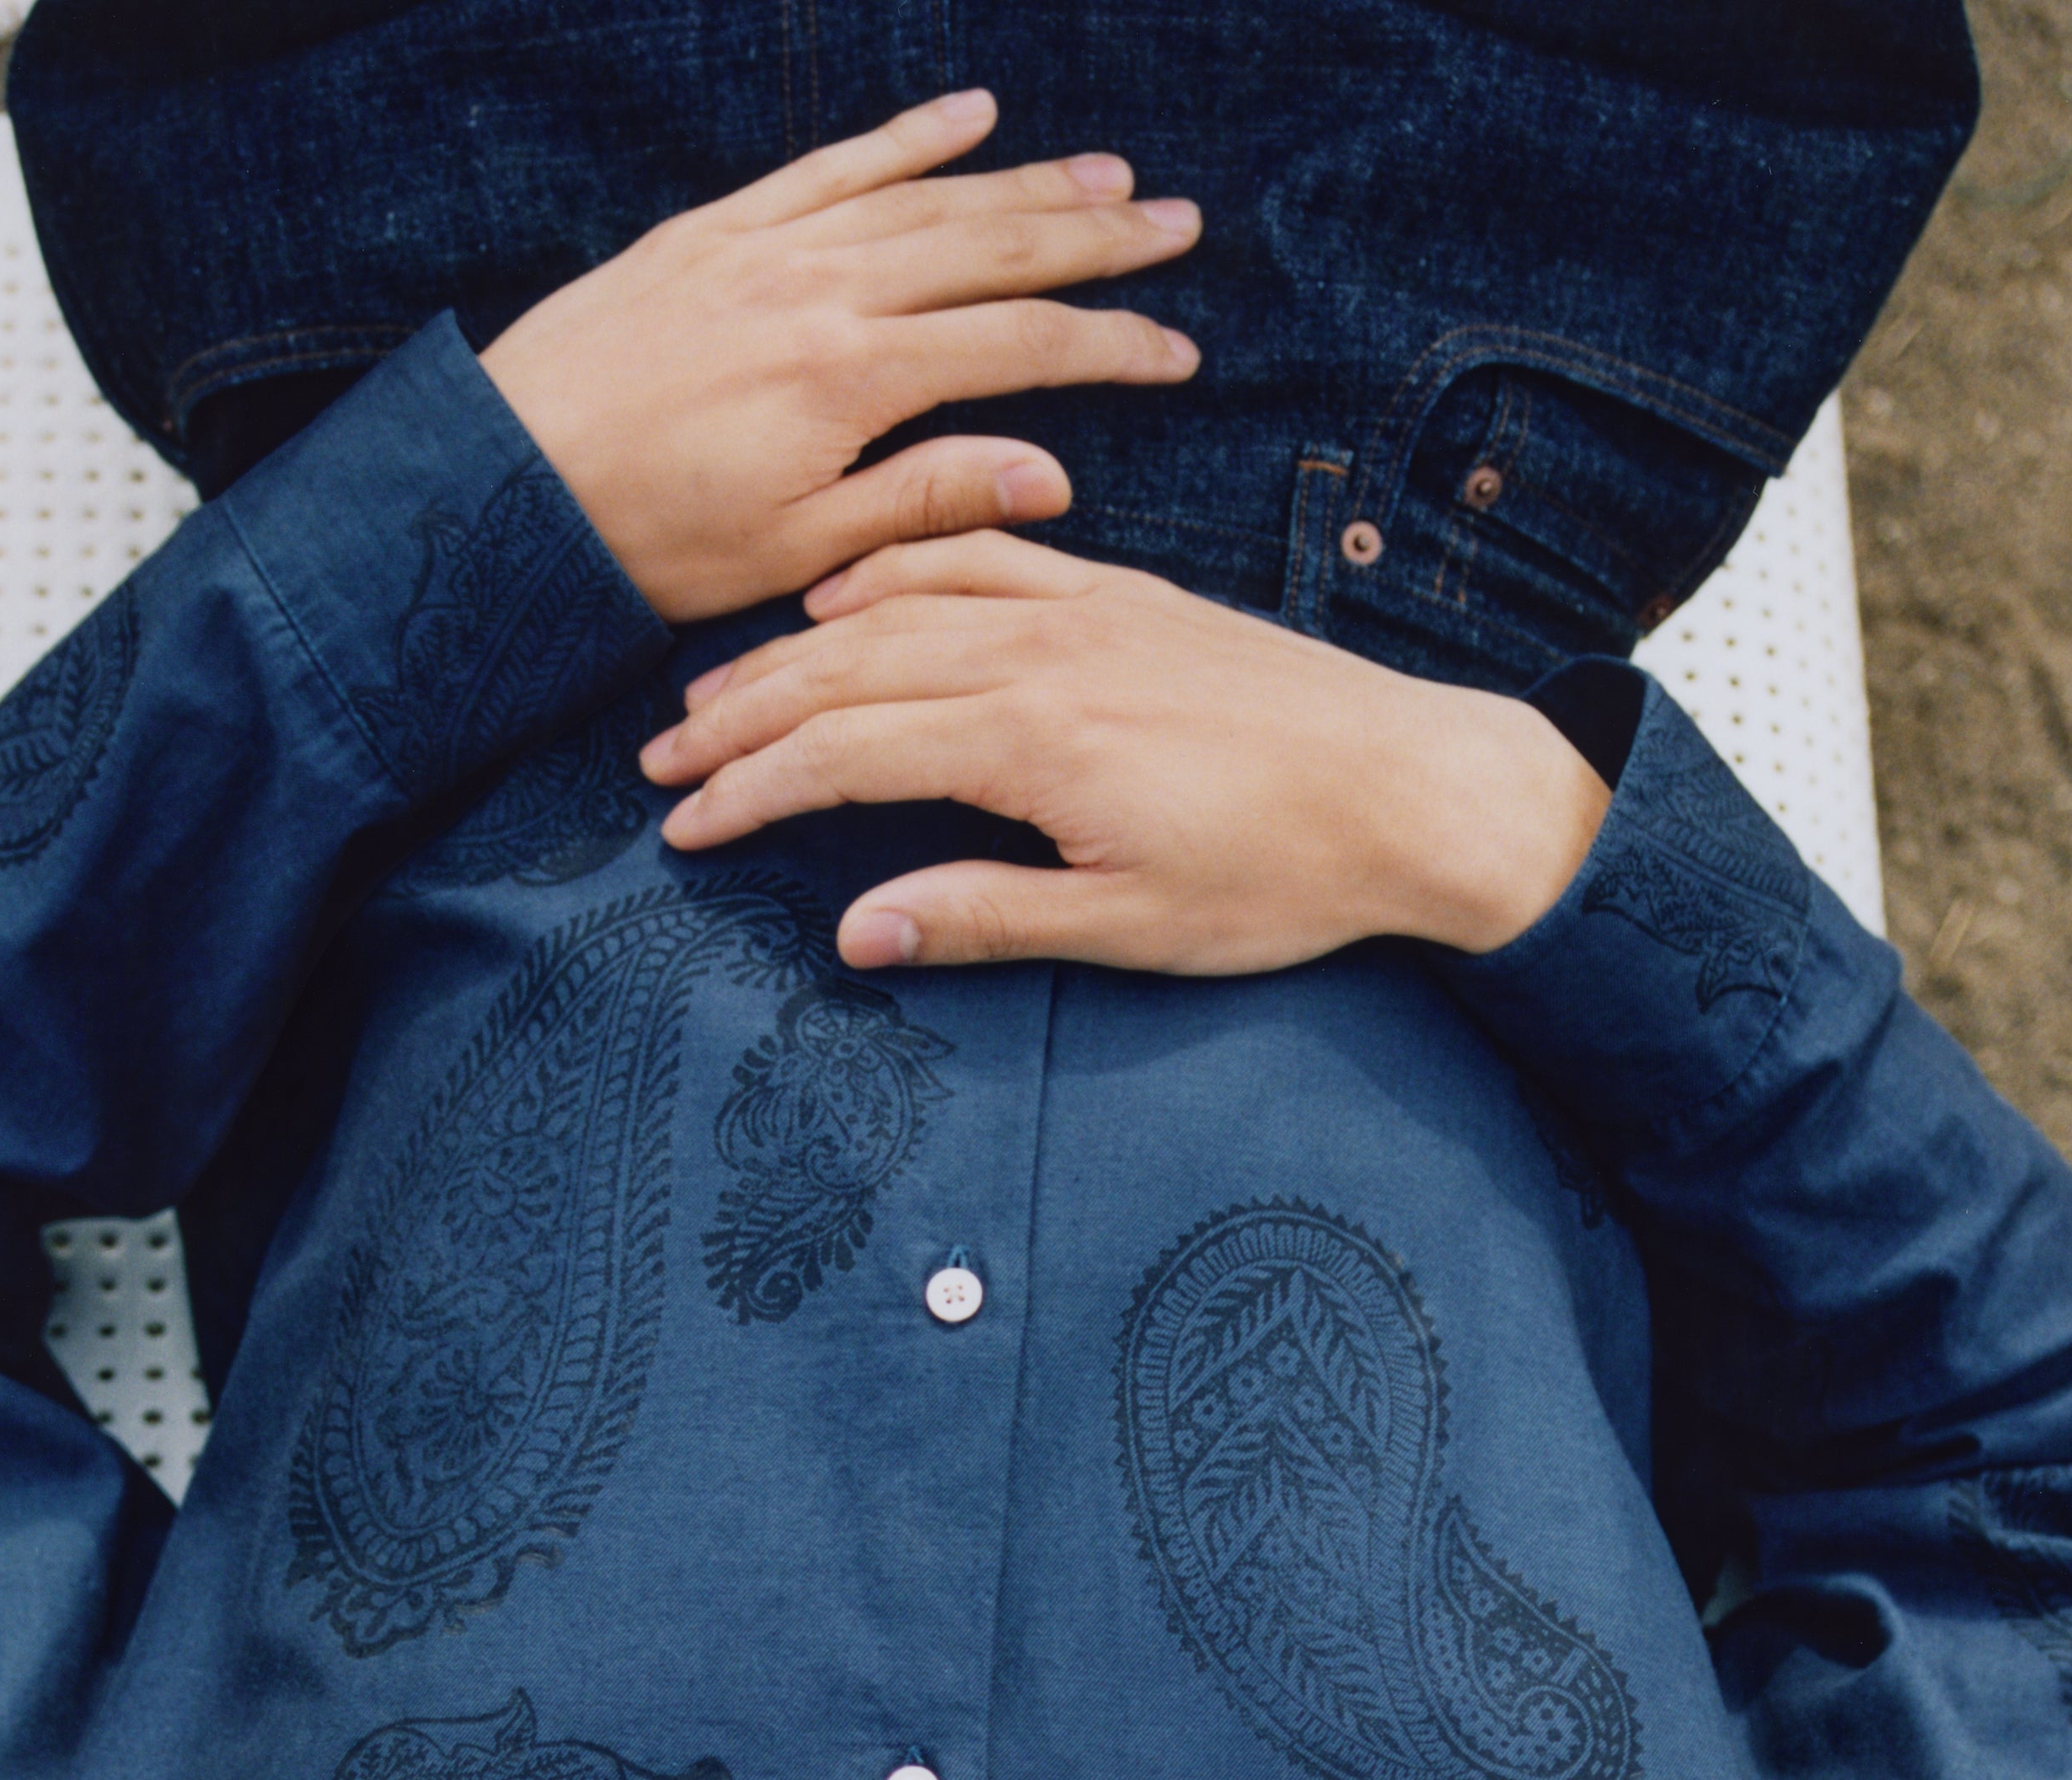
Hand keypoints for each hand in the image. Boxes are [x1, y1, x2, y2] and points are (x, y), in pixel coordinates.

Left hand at [476, 91, 1199, 625]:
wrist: (505, 483)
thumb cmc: (647, 542)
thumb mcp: (796, 551)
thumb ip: (923, 502)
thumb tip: (1050, 471)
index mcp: (853, 378)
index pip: (1020, 344)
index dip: (1111, 343)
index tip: (1180, 349)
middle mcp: (822, 287)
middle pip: (991, 243)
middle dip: (1096, 235)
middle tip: (1178, 225)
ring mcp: (768, 245)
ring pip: (926, 193)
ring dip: (1025, 179)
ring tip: (1107, 174)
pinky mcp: (716, 229)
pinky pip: (832, 163)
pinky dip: (906, 136)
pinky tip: (969, 114)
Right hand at [639, 535, 1613, 968]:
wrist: (1412, 792)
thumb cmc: (1281, 878)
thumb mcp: (1129, 928)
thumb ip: (985, 919)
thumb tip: (855, 932)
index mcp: (1033, 742)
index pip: (846, 756)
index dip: (752, 792)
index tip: (683, 831)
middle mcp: (1043, 653)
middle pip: (846, 670)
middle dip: (741, 720)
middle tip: (659, 765)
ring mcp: (1083, 610)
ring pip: (899, 607)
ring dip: (795, 649)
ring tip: (718, 692)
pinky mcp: (1123, 597)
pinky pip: (984, 555)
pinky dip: (899, 567)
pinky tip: (847, 595)